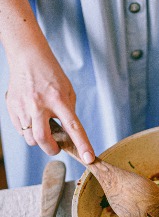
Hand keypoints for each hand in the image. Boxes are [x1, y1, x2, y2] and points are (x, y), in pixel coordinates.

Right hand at [5, 44, 94, 163]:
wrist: (27, 57)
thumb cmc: (50, 74)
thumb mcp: (67, 91)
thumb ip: (68, 113)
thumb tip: (67, 134)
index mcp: (58, 99)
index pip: (73, 127)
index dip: (82, 145)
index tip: (88, 159)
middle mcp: (39, 104)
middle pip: (42, 139)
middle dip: (51, 149)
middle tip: (56, 148)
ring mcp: (23, 106)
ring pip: (30, 138)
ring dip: (38, 139)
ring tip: (43, 126)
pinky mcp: (12, 107)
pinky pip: (20, 129)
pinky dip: (28, 130)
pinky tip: (32, 117)